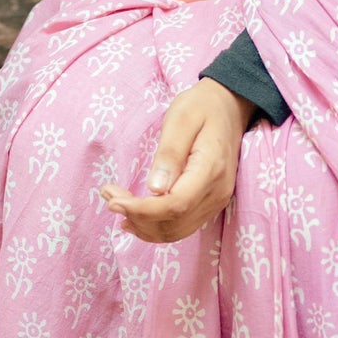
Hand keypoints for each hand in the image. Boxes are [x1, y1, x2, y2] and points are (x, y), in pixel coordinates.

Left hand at [100, 79, 254, 243]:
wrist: (229, 107)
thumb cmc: (202, 107)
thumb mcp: (181, 119)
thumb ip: (169, 153)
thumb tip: (155, 189)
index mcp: (211, 169)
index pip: (175, 205)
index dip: (142, 210)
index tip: (114, 200)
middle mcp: (217, 192)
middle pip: (173, 223)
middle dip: (136, 216)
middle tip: (108, 195)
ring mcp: (216, 201)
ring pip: (176, 231)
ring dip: (142, 225)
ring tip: (116, 204)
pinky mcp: (209, 203)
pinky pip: (182, 226)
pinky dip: (155, 227)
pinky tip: (135, 218)